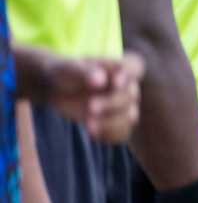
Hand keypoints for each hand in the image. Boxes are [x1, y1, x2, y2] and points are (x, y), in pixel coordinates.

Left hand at [16, 48, 144, 143]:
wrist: (57, 88)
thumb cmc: (66, 72)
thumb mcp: (71, 68)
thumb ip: (86, 72)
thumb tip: (101, 81)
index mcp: (120, 66)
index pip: (135, 67)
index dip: (129, 76)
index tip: (116, 83)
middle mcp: (127, 85)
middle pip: (131, 96)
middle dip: (113, 104)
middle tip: (91, 107)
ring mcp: (123, 105)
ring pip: (130, 117)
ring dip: (111, 123)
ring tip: (89, 125)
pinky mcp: (115, 121)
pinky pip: (122, 133)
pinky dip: (110, 136)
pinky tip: (93, 134)